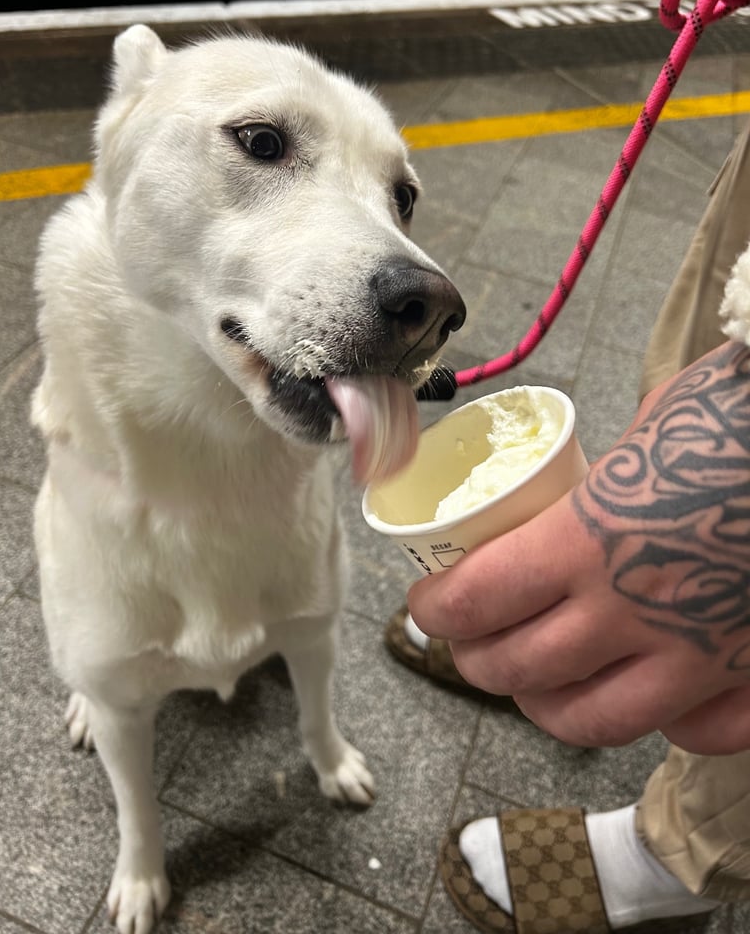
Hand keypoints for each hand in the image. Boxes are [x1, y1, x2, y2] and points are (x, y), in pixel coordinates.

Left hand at [408, 341, 749, 754]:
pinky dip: (660, 724)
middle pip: (519, 669)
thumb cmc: (739, 412)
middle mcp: (635, 610)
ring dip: (546, 706)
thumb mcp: (652, 424)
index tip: (427, 603)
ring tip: (535, 684)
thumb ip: (604, 471)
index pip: (477, 599)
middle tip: (469, 644)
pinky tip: (648, 696)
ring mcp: (700, 655)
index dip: (436, 611)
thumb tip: (574, 484)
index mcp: (591, 537)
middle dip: (476, 660)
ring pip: (592, 721)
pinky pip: (695, 734)